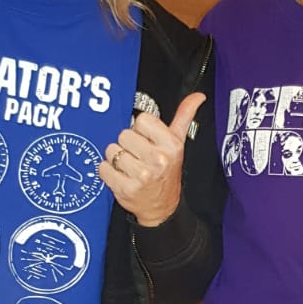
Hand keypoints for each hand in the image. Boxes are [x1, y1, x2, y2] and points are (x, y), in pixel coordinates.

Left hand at [99, 92, 204, 227]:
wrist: (162, 207)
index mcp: (171, 145)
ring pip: (111, 150)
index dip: (140, 130)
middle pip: (124, 134)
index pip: (141, 120)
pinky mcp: (126, 189)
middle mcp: (158, 160)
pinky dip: (108, 172)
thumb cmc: (167, 172)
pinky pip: (103, 168)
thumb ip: (184, 116)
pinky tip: (121, 177)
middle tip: (138, 157)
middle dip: (127, 144)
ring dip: (116, 158)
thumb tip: (198, 96)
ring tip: (129, 167)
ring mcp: (142, 176)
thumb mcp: (178, 143)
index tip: (147, 141)